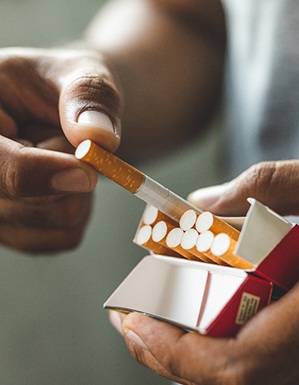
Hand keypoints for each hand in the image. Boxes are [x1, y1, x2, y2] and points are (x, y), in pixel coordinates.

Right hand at [0, 47, 120, 251]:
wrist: (68, 113)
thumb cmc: (67, 89)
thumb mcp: (81, 74)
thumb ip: (89, 97)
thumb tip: (97, 137)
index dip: (38, 173)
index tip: (86, 174)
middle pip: (23, 202)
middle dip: (70, 175)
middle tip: (74, 143)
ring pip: (53, 222)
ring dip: (79, 192)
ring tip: (67, 159)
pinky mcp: (15, 228)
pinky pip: (64, 236)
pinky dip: (80, 211)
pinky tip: (67, 183)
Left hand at [113, 155, 298, 384]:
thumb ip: (270, 186)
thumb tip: (199, 203)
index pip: (245, 361)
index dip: (179, 352)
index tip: (134, 321)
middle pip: (237, 384)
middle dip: (172, 356)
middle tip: (134, 320)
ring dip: (194, 360)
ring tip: (159, 321)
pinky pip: (274, 376)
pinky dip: (227, 359)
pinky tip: (208, 326)